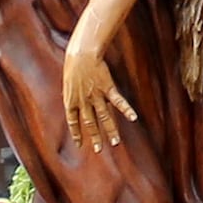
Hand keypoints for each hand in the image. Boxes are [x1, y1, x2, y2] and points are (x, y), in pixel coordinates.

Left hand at [54, 37, 133, 152]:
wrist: (81, 53)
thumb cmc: (74, 64)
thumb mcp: (68, 82)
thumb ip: (74, 95)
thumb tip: (77, 104)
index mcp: (71, 99)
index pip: (73, 121)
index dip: (76, 133)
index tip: (80, 144)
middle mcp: (83, 100)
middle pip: (90, 122)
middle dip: (95, 137)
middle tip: (98, 150)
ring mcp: (96, 95)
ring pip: (104, 116)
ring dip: (110, 130)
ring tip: (116, 143)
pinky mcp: (107, 88)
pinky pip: (118, 101)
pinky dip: (126, 109)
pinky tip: (133, 118)